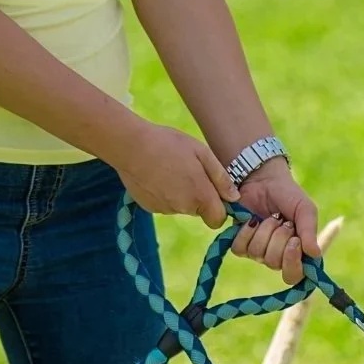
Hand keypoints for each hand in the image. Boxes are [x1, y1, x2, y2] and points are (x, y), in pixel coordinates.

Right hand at [111, 120, 235, 224]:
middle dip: (198, 196)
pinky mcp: (149, 207)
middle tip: (188, 170)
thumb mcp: (201, 153)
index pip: (218, 219)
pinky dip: (163, 193)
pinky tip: (156, 174)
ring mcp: (165, 209)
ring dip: (180, 193)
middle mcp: (184, 208)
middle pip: (199, 210)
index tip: (214, 192)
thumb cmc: (169, 144)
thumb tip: (234, 198)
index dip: (218, 208)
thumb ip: (221, 178)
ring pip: (181, 206)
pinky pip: (164, 204)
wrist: (129, 145)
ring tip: (170, 168)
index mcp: (201, 196)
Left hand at [232, 159, 320, 284]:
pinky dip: (247, 232)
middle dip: (278, 238)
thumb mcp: (305, 210)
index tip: (294, 241)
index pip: (294, 276)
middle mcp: (278, 256)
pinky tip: (252, 220)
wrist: (264, 179)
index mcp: (297, 253)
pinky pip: (240, 249)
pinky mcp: (241, 243)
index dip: (292, 263)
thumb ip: (310, 231)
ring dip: (264, 231)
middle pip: (275, 263)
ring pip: (258, 254)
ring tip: (270, 217)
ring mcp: (258, 251)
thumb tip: (315, 254)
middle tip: (283, 221)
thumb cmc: (289, 195)